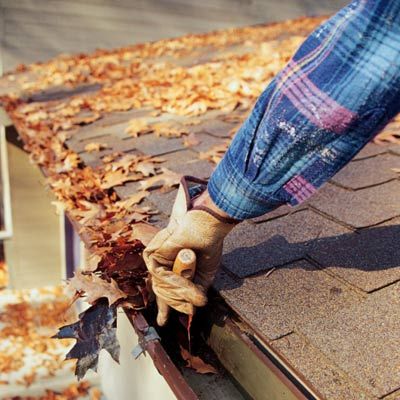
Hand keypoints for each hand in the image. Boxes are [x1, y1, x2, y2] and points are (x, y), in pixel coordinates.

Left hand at [143, 176, 237, 325]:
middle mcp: (166, 267)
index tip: (162, 322)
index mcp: (177, 271)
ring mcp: (159, 261)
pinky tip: (186, 274)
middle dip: (169, 306)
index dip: (165, 307)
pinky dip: (176, 279)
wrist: (205, 227)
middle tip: (169, 318)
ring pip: (162, 287)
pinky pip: (160, 276)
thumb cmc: (207, 246)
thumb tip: (192, 310)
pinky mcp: (153, 255)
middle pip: (161, 293)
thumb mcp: (205, 275)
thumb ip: (195, 291)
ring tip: (198, 293)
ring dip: (182, 291)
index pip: (167, 290)